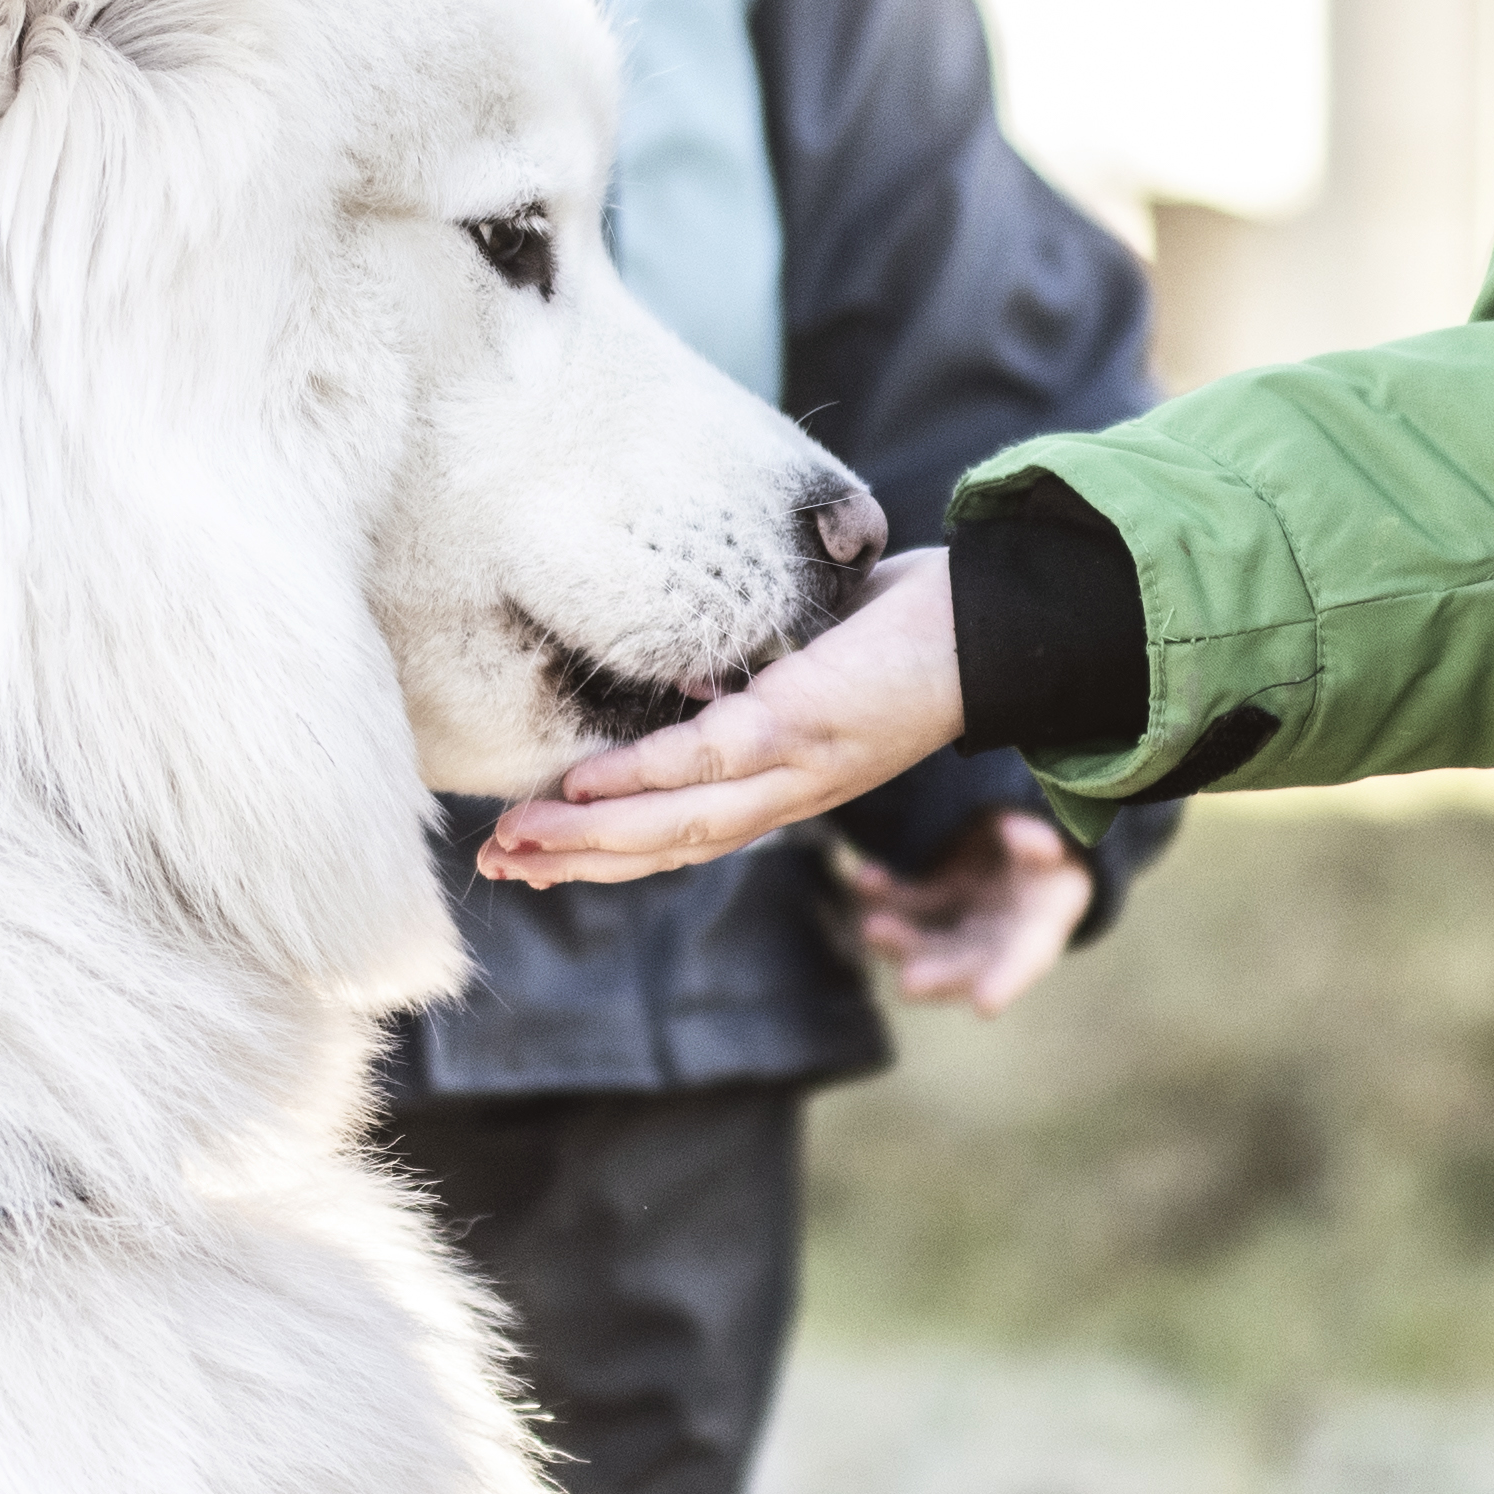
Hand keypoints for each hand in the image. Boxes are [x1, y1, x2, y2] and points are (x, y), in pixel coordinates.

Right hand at [476, 551, 967, 889]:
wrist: (996, 626)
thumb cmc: (908, 633)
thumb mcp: (814, 669)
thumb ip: (751, 687)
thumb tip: (688, 678)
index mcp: (787, 787)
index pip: (682, 834)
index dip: (607, 853)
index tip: (535, 857)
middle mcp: (787, 795)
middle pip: (665, 849)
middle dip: (576, 862)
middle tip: (498, 867)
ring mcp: (793, 767)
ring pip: (674, 823)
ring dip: (587, 838)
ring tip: (516, 841)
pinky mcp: (800, 726)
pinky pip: (703, 762)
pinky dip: (637, 779)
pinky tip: (579, 786)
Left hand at [845, 803, 1091, 1012]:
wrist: (1024, 854)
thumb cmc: (1050, 861)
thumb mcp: (1058, 850)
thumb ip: (1040, 843)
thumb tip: (1015, 832)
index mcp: (1035, 935)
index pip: (1024, 962)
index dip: (1006, 983)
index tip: (985, 1005)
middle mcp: (991, 944)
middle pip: (962, 968)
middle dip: (936, 977)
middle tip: (910, 984)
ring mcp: (955, 929)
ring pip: (922, 946)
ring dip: (895, 941)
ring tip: (873, 927)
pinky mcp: (928, 905)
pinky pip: (901, 907)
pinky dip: (881, 897)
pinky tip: (867, 878)